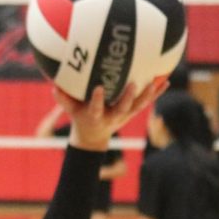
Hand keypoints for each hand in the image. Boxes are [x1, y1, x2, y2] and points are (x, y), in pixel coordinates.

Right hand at [53, 81, 167, 151]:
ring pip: (138, 106)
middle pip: (122, 108)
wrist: (94, 137)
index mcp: (96, 116)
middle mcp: (113, 117)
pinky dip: (156, 93)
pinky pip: (146, 102)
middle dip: (128, 97)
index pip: (96, 109)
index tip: (98, 88)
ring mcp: (125, 115)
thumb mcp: (70, 111)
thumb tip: (52, 84)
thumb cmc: (80, 118)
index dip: (97, 100)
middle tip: (133, 84)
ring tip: (157, 82)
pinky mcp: (133, 112)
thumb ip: (63, 99)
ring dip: (148, 95)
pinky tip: (166, 81)